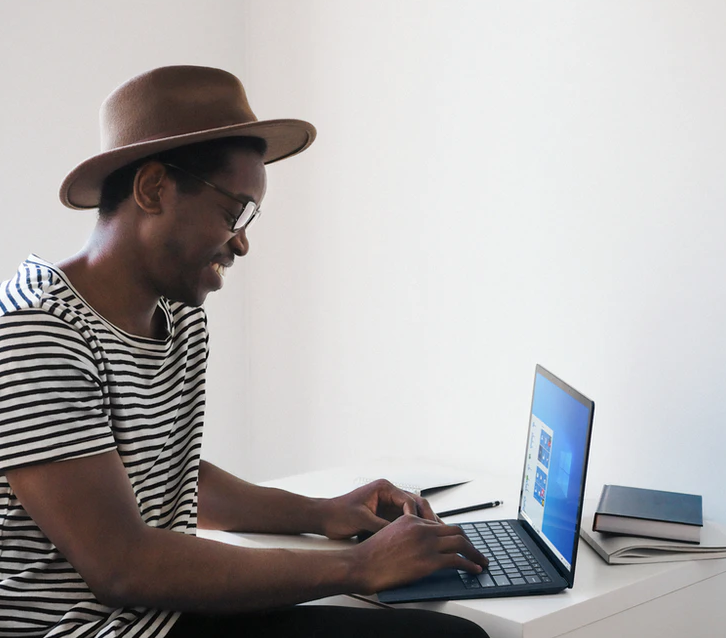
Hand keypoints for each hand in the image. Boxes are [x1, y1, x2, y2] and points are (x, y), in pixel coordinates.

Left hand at [318, 479, 439, 539]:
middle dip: (427, 518)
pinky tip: (422, 540)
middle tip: (438, 532)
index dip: (417, 515)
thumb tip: (399, 536)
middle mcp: (389, 494)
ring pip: (413, 513)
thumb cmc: (338, 514)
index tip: (423, 528)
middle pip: (416, 504)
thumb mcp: (361, 520)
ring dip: (424, 524)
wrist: (324, 518)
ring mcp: (389, 504)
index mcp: (384, 488)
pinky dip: (414, 529)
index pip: (408, 499)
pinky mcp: (386, 515)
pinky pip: (405, 521)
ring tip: (437, 536)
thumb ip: (381, 526)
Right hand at [350, 514, 488, 593]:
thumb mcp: (389, 532)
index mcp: (412, 519)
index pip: (440, 524)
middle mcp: (422, 528)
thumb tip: (418, 543)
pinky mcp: (429, 561)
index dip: (453, 535)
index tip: (461, 544)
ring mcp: (426, 543)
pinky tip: (474, 569)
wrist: (363, 564)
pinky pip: (456, 560)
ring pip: (460, 543)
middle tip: (477, 552)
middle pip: (455, 530)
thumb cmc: (372, 553)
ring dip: (474, 553)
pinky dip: (469, 564)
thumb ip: (406, 532)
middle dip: (469, 542)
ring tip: (481, 561)